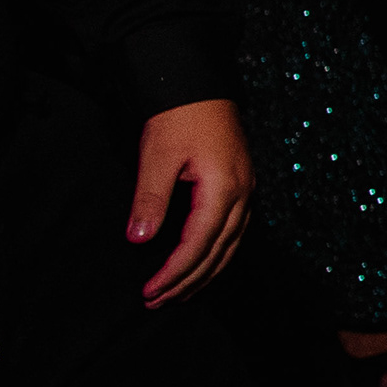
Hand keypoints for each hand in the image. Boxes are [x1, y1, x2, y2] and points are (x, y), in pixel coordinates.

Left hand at [129, 98, 252, 306]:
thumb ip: (150, 200)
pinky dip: (217, 254)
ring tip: (178, 293)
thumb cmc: (179, 116)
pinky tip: (202, 262)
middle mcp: (242, 194)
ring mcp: (247, 190)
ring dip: (205, 272)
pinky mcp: (242, 186)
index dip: (175, 271)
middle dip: (189, 280)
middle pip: (219, 250)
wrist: (201, 85)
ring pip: (231, 245)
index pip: (199, 243)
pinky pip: (235, 232)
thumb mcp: (157, 157)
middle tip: (158, 302)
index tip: (150, 291)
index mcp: (223, 188)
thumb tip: (139, 240)